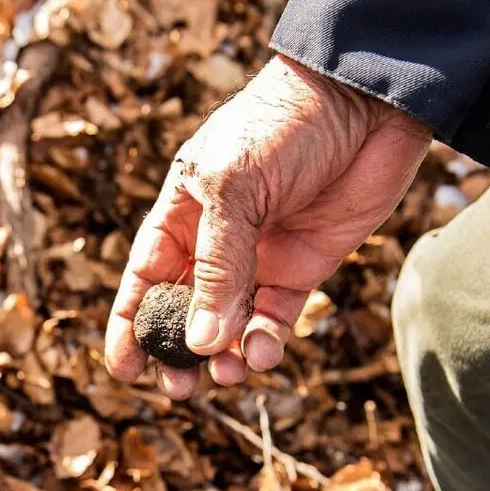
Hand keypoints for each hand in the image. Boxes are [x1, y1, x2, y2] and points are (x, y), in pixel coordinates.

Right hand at [104, 54, 430, 398]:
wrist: (365, 102)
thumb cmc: (282, 126)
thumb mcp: (233, 190)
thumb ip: (216, 268)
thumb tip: (199, 343)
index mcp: (181, 214)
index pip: (144, 278)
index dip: (129, 324)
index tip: (123, 369)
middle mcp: (215, 241)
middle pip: (185, 312)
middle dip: (179, 354)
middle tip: (179, 388)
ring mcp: (260, 257)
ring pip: (230, 324)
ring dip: (224, 355)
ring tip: (225, 374)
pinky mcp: (305, 268)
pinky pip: (276, 318)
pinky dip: (266, 341)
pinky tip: (261, 351)